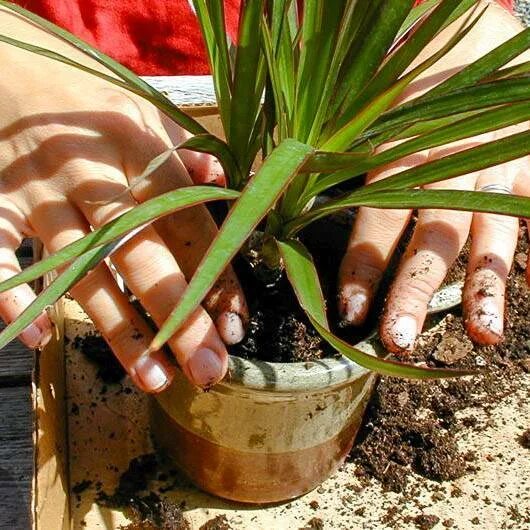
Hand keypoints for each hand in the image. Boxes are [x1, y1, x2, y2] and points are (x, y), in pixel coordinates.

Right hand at [0, 9, 246, 391]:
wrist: (2, 68)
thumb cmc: (85, 102)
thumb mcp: (141, 112)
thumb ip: (180, 153)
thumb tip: (221, 176)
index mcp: (140, 148)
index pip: (190, 221)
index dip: (216, 275)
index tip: (236, 326)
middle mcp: (93, 175)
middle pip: (142, 255)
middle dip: (178, 317)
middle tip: (208, 371)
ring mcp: (38, 193)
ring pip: (82, 272)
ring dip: (118, 329)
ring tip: (154, 380)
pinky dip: (12, 295)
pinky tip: (41, 340)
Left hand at [338, 3, 529, 352]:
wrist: (473, 33)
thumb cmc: (406, 75)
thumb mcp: (359, 102)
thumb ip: (318, 146)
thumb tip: (266, 187)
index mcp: (402, 150)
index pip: (376, 220)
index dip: (362, 268)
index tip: (347, 312)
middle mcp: (452, 164)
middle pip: (433, 236)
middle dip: (416, 290)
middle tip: (399, 341)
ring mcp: (500, 165)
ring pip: (494, 232)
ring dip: (486, 286)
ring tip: (484, 336)